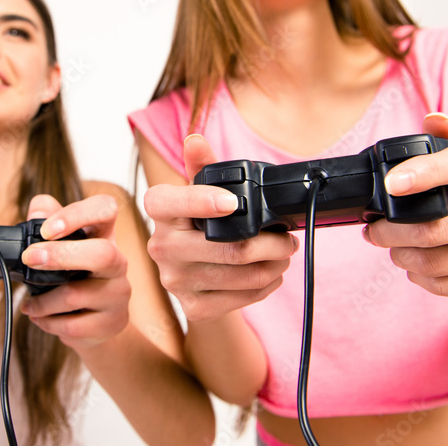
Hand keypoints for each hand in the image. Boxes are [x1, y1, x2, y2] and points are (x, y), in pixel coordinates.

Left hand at [19, 193, 129, 348]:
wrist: (97, 322)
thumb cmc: (75, 276)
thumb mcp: (62, 245)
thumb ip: (46, 221)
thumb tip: (36, 212)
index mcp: (104, 235)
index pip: (105, 209)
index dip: (77, 215)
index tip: (47, 230)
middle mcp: (118, 261)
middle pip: (102, 253)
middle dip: (60, 256)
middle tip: (29, 259)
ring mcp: (118, 293)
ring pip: (77, 295)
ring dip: (43, 301)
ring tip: (29, 304)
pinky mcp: (113, 322)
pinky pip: (73, 325)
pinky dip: (48, 322)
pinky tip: (41, 318)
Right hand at [143, 134, 296, 322]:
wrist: (191, 279)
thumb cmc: (200, 226)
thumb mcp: (199, 193)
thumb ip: (201, 167)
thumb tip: (195, 140)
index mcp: (160, 212)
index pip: (167, 202)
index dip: (200, 200)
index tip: (234, 202)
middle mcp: (161, 247)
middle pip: (227, 246)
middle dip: (270, 243)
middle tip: (287, 239)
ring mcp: (175, 280)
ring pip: (240, 274)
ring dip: (274, 264)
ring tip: (283, 255)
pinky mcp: (193, 307)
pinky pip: (241, 297)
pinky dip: (265, 285)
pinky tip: (270, 274)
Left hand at [364, 113, 447, 303]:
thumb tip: (433, 118)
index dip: (426, 171)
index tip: (390, 184)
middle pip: (440, 226)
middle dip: (392, 232)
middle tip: (375, 232)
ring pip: (440, 261)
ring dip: (403, 258)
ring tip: (396, 250)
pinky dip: (423, 280)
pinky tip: (419, 270)